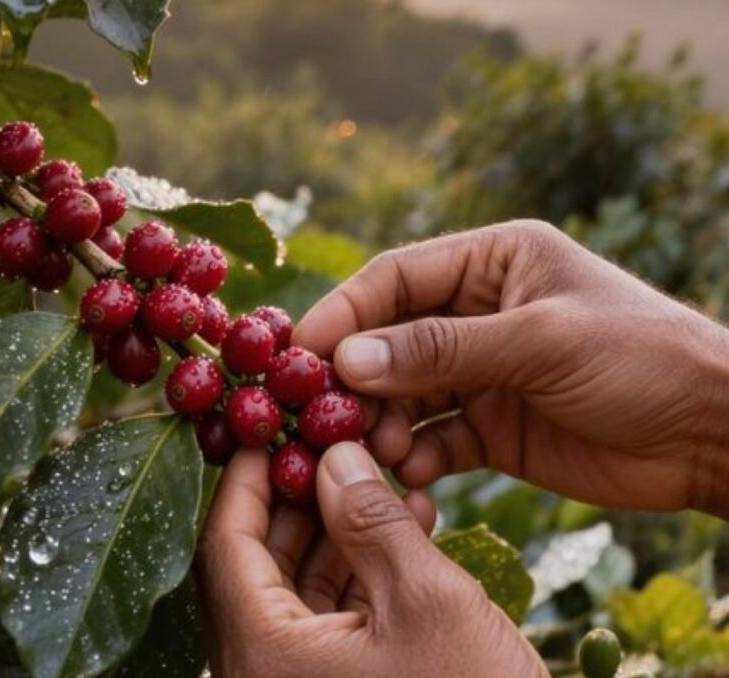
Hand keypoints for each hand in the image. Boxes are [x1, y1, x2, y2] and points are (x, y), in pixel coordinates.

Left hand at [196, 443, 545, 676]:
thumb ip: (372, 521)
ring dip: (336, 530)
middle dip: (295, 498)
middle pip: (258, 565)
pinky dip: (360, 570)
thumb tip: (336, 456)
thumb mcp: (426, 601)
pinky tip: (403, 526)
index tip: (267, 431)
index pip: (224, 547)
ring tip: (376, 477)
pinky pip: (332, 617)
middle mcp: (268, 675)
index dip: (243, 480)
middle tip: (327, 446)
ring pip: (297, 589)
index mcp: (265, 657)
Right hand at [293, 220, 728, 517]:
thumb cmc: (640, 357)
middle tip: (328, 416)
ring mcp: (480, 373)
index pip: (396, 279)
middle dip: (358, 377)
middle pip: (390, 340)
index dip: (345, 312)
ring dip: (383, 423)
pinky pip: (434, 438)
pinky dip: (417, 457)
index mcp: (490, 262)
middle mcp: (477, 313)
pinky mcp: (489, 427)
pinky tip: (415, 474)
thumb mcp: (541, 340)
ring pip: (405, 394)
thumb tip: (348, 357)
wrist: (710, 434)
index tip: (302, 352)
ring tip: (379, 452)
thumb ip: (442, 349)